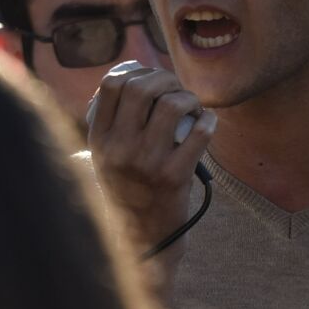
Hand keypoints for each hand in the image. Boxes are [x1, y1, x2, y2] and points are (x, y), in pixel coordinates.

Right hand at [85, 64, 215, 271]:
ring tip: (193, 107)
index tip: (151, 78)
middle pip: (142, 88)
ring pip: (172, 105)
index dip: (136, 71)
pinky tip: (207, 122)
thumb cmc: (129, 188)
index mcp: (99, 140)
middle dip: (166, 79)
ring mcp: (147, 162)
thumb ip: (111, 119)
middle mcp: (119, 149)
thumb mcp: (105, 156)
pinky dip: (208, 119)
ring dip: (189, 98)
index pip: (112, 85)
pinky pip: (200, 131)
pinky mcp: (175, 176)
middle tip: (177, 89)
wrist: (143, 237)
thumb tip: (133, 71)